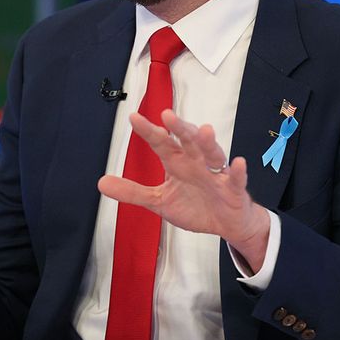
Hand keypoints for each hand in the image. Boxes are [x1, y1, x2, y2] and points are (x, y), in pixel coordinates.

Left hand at [98, 109, 271, 271]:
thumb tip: (101, 182)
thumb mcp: (159, 201)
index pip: (162, 143)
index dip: (149, 132)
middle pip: (187, 142)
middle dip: (179, 128)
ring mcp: (216, 175)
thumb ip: (132, 191)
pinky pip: (237, 179)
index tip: (134, 118)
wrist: (227, 224)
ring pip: (212, 154)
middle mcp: (196, 163)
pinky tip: (238, 163)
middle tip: (167, 115)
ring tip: (204, 131)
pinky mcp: (234, 190)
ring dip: (208, 143)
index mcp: (177, 163)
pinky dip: (238, 172)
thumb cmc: (196, 206)